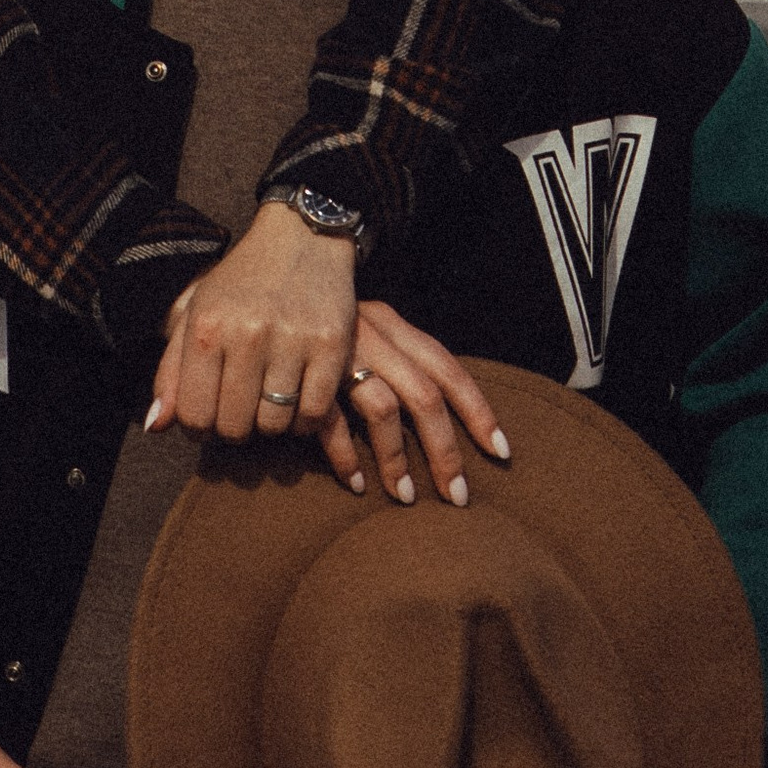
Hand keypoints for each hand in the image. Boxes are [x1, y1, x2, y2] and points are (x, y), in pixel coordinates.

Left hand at [147, 204, 356, 442]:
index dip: (198, 428)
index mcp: (206, 328)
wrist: (301, 239)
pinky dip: (305, 420)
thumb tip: (155, 427)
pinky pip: (314, 414)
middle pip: (234, 427)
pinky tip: (298, 398)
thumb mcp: (196, 314)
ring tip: (270, 400)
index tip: (210, 416)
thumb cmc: (241, 284)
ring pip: (274, 425)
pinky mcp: (331, 347)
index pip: (193, 415)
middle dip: (235, 428)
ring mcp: (292, 341)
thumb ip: (171, 372)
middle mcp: (247, 334)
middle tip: (242, 409)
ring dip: (271, 423)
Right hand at [316, 300, 512, 508]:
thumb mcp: (364, 326)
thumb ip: (396, 361)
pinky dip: (346, 456)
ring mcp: (337, 353)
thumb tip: (445, 416)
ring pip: (383, 410)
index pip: (448, 367)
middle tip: (458, 497)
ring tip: (407, 497)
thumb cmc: (318, 313)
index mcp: (392, 322)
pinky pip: (330, 420)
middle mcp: (371, 333)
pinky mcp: (302, 373)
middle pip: (425, 396)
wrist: (266, 269)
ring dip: (397, 459)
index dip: (478, 411)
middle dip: (446, 451)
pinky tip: (356, 483)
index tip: (501, 451)